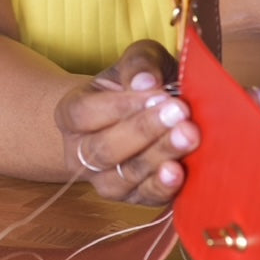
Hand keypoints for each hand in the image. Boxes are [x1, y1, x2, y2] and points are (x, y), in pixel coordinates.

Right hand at [54, 40, 200, 205]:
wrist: (144, 113)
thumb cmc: (138, 83)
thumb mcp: (137, 61)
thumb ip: (139, 64)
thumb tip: (146, 81)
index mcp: (71, 114)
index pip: (84, 113)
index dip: (119, 106)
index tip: (156, 93)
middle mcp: (80, 152)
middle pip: (103, 149)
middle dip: (144, 131)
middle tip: (179, 112)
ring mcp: (104, 180)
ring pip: (124, 176)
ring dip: (158, 156)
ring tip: (188, 135)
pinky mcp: (133, 198)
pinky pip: (144, 197)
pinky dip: (162, 186)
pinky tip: (178, 171)